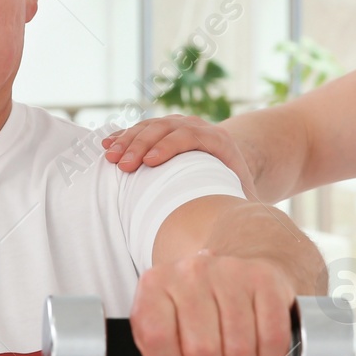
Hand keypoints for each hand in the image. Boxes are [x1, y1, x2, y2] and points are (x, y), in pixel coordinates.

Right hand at [103, 114, 258, 200]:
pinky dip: (124, 136)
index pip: (192, 136)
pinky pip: (141, 129)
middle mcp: (197, 127)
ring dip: (128, 140)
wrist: (233, 161)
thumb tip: (245, 230)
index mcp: (219, 141)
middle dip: (142, 145)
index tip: (150, 163)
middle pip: (166, 128)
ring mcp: (178, 125)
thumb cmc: (237, 187)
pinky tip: (107, 145)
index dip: (170, 146)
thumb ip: (248, 211)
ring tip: (110, 157)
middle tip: (123, 165)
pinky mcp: (164, 130)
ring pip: (150, 126)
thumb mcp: (248, 197)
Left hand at [119, 250, 298, 355]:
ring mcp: (231, 272)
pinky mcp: (265, 280)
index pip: (156, 339)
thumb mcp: (152, 352)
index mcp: (155, 285)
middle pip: (202, 351)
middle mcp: (191, 272)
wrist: (229, 280)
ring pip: (240, 350)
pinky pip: (272, 339)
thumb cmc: (189, 321)